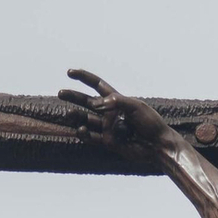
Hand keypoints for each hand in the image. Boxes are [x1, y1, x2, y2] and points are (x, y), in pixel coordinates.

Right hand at [58, 69, 176, 160]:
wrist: (157, 145)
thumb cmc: (150, 123)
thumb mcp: (135, 106)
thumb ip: (116, 101)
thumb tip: (97, 104)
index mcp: (117, 100)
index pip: (97, 85)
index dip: (83, 78)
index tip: (70, 72)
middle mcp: (110, 113)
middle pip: (87, 102)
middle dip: (73, 97)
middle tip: (60, 93)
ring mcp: (108, 128)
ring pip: (86, 119)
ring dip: (76, 116)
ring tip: (69, 114)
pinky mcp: (108, 142)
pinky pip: (91, 137)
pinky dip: (84, 133)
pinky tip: (80, 129)